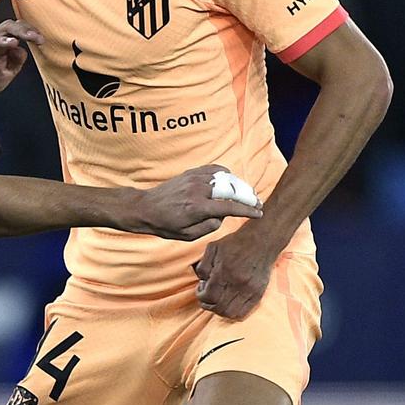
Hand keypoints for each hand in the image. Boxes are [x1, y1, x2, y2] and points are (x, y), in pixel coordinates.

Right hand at [0, 19, 39, 99]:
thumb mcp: (6, 74)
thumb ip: (16, 63)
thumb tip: (23, 50)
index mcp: (0, 44)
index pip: (15, 29)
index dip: (29, 31)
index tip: (41, 40)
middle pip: (5, 28)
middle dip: (20, 30)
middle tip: (32, 37)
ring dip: (1, 40)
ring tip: (12, 43)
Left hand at [131, 165, 263, 240]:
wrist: (145, 208)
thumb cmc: (165, 225)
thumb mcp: (188, 235)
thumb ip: (209, 226)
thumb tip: (223, 217)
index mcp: (198, 208)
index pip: (230, 207)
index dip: (247, 210)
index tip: (258, 213)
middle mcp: (198, 190)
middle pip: (231, 189)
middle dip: (248, 196)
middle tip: (257, 203)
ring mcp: (194, 179)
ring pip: (225, 178)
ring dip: (239, 185)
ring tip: (247, 193)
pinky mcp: (191, 173)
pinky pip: (214, 169)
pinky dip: (225, 174)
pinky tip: (231, 180)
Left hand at [193, 220, 277, 320]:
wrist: (262, 241)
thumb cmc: (236, 243)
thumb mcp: (212, 248)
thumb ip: (203, 266)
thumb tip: (202, 281)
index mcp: (224, 271)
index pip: (209, 296)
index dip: (201, 295)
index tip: (202, 288)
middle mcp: (238, 283)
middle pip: (219, 307)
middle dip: (208, 304)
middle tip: (208, 295)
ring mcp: (250, 290)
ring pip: (230, 313)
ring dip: (220, 311)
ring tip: (218, 300)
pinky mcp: (258, 293)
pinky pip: (243, 313)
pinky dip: (233, 313)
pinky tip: (229, 303)